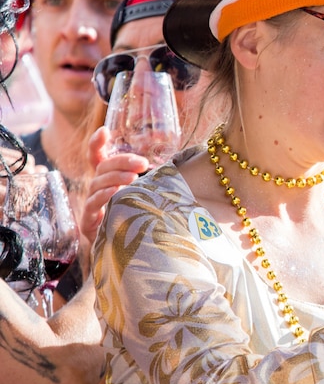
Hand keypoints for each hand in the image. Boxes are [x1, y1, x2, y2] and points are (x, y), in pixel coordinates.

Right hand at [80, 127, 148, 245]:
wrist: (127, 253)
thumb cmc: (138, 219)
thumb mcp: (144, 196)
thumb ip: (151, 181)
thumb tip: (175, 165)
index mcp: (108, 180)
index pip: (97, 158)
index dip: (97, 144)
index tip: (104, 130)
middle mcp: (96, 190)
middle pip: (101, 168)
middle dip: (121, 162)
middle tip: (142, 163)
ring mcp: (90, 206)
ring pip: (96, 184)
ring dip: (115, 178)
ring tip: (133, 178)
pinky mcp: (88, 223)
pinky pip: (92, 206)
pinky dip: (103, 197)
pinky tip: (115, 194)